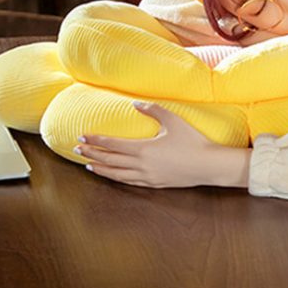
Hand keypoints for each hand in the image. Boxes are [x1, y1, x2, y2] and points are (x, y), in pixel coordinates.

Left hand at [75, 103, 250, 188]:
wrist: (209, 165)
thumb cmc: (194, 142)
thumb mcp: (174, 121)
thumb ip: (153, 110)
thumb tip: (136, 104)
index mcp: (143, 149)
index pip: (112, 144)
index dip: (96, 140)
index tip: (82, 136)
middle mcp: (141, 165)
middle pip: (109, 160)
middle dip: (92, 153)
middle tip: (77, 149)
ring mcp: (148, 177)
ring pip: (117, 174)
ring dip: (101, 169)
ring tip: (88, 165)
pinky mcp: (155, 184)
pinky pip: (130, 182)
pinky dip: (117, 179)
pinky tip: (112, 176)